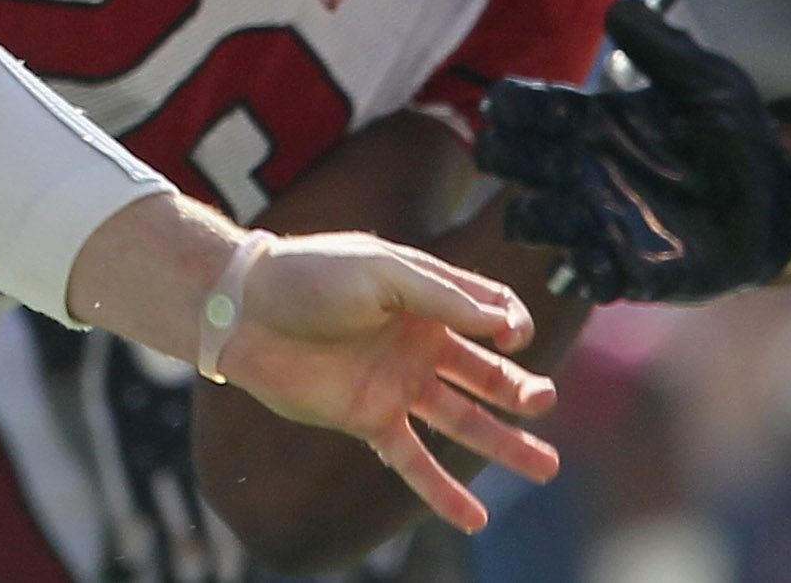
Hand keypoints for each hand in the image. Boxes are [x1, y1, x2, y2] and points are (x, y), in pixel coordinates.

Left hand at [212, 233, 558, 533]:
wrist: (244, 310)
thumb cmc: (308, 276)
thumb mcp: (381, 271)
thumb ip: (443, 296)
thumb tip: (506, 322)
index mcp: (423, 298)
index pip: (488, 313)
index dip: (509, 323)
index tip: (511, 333)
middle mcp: (416, 343)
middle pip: (485, 372)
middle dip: (520, 389)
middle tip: (543, 401)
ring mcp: (394, 383)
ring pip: (462, 420)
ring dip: (505, 443)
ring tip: (545, 466)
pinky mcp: (367, 417)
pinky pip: (413, 460)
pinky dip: (442, 492)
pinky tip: (475, 520)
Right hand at [480, 0, 790, 302]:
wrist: (773, 203)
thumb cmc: (729, 135)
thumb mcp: (707, 83)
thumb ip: (663, 47)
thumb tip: (617, 8)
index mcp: (585, 122)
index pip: (523, 108)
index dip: (507, 106)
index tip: (505, 107)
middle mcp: (576, 169)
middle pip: (509, 160)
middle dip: (503, 157)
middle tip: (529, 156)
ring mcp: (597, 220)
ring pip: (532, 221)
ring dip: (536, 219)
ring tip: (570, 213)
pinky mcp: (628, 268)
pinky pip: (587, 275)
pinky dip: (580, 273)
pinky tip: (591, 265)